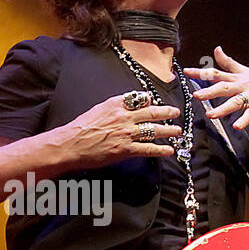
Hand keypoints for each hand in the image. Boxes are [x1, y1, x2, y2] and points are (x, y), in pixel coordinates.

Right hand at [57, 93, 180, 168]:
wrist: (70, 144)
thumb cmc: (80, 128)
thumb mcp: (97, 110)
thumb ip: (114, 107)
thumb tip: (127, 106)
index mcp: (116, 104)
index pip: (139, 98)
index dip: (149, 100)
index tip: (155, 102)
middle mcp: (124, 116)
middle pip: (151, 112)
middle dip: (166, 112)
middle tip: (175, 112)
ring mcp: (126, 133)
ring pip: (153, 130)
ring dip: (168, 130)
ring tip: (177, 131)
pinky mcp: (126, 149)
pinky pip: (148, 149)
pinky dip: (160, 150)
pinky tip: (169, 150)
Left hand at [183, 45, 248, 129]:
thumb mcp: (246, 70)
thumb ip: (229, 62)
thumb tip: (216, 49)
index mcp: (237, 78)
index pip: (216, 73)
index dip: (201, 72)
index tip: (185, 71)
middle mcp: (243, 85)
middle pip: (224, 87)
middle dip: (209, 91)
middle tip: (196, 95)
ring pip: (236, 102)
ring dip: (223, 108)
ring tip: (211, 115)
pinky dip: (245, 120)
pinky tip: (237, 127)